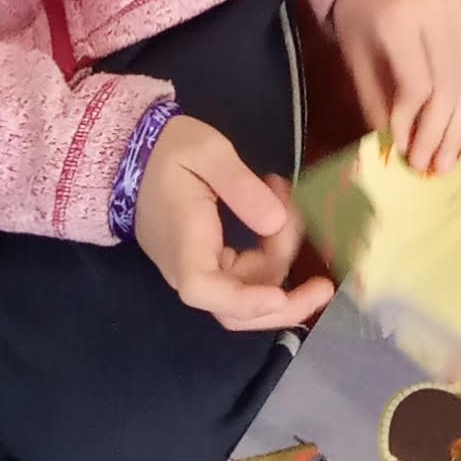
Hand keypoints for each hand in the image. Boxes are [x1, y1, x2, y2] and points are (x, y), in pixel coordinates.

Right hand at [132, 111, 334, 334]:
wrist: (135, 156)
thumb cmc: (168, 151)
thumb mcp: (208, 152)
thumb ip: (240, 186)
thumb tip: (275, 222)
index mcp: (183, 245)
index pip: (206, 290)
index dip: (246, 301)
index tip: (281, 296)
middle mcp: (189, 270)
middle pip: (237, 309)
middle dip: (285, 304)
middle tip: (325, 285)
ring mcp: (200, 271)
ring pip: (250, 288)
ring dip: (281, 254)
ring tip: (287, 199)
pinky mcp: (211, 263)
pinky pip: (247, 272)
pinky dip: (271, 248)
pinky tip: (278, 208)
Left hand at [330, 0, 460, 174]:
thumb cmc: (359, 8)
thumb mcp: (355, 52)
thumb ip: (374, 96)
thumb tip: (395, 143)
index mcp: (399, 20)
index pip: (417, 83)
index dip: (412, 121)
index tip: (403, 150)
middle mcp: (437, 16)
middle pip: (448, 86)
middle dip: (440, 133)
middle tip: (431, 169)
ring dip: (459, 126)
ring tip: (448, 160)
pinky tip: (458, 129)